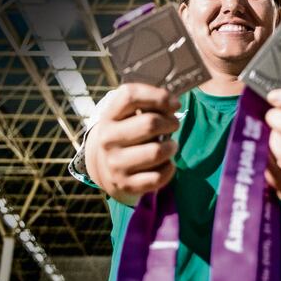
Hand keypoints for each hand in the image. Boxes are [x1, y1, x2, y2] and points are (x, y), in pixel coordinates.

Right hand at [85, 83, 180, 205]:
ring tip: (170, 146)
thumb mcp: (129, 114)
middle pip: (150, 123)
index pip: (130, 96)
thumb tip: (173, 104)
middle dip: (171, 122)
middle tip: (174, 125)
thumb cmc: (128, 133)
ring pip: (157, 152)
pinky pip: (158, 176)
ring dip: (172, 147)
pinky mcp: (126, 184)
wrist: (107, 168)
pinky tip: (166, 163)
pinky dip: (169, 169)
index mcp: (109, 116)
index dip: (158, 96)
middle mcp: (107, 140)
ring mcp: (115, 164)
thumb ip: (149, 103)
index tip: (174, 104)